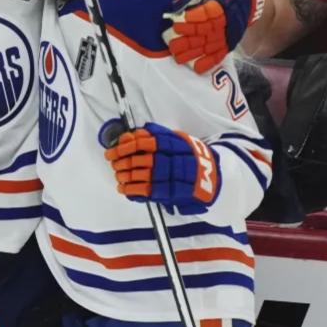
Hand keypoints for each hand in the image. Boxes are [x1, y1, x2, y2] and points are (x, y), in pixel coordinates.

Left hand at [103, 122, 220, 214]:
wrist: (214, 178)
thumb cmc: (190, 157)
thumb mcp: (179, 140)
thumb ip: (157, 135)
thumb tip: (134, 132)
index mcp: (176, 144)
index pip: (146, 142)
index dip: (126, 145)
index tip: (113, 149)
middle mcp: (175, 160)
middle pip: (142, 159)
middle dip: (123, 161)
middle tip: (112, 162)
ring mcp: (174, 178)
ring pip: (143, 176)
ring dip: (125, 175)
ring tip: (117, 174)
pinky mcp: (172, 194)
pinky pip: (148, 192)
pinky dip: (131, 190)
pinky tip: (122, 188)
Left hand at [164, 0, 266, 73]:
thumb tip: (177, 5)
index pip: (211, 12)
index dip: (195, 18)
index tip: (180, 21)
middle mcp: (230, 16)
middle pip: (209, 31)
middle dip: (190, 40)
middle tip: (173, 45)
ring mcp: (231, 28)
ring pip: (213, 43)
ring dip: (195, 52)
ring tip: (178, 57)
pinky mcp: (231, 36)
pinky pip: (222, 50)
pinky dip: (211, 60)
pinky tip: (198, 68)